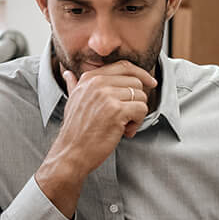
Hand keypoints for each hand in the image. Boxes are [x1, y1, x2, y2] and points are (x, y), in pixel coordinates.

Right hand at [34, 61, 156, 216]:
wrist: (71, 153)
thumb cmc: (75, 131)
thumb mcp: (72, 102)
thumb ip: (74, 85)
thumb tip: (68, 74)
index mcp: (89, 78)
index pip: (123, 66)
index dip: (141, 74)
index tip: (150, 83)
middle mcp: (97, 83)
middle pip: (135, 82)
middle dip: (136, 101)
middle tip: (126, 117)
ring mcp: (106, 95)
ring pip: (140, 96)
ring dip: (136, 114)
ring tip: (122, 127)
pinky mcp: (116, 110)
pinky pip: (141, 109)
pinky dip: (137, 123)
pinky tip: (124, 132)